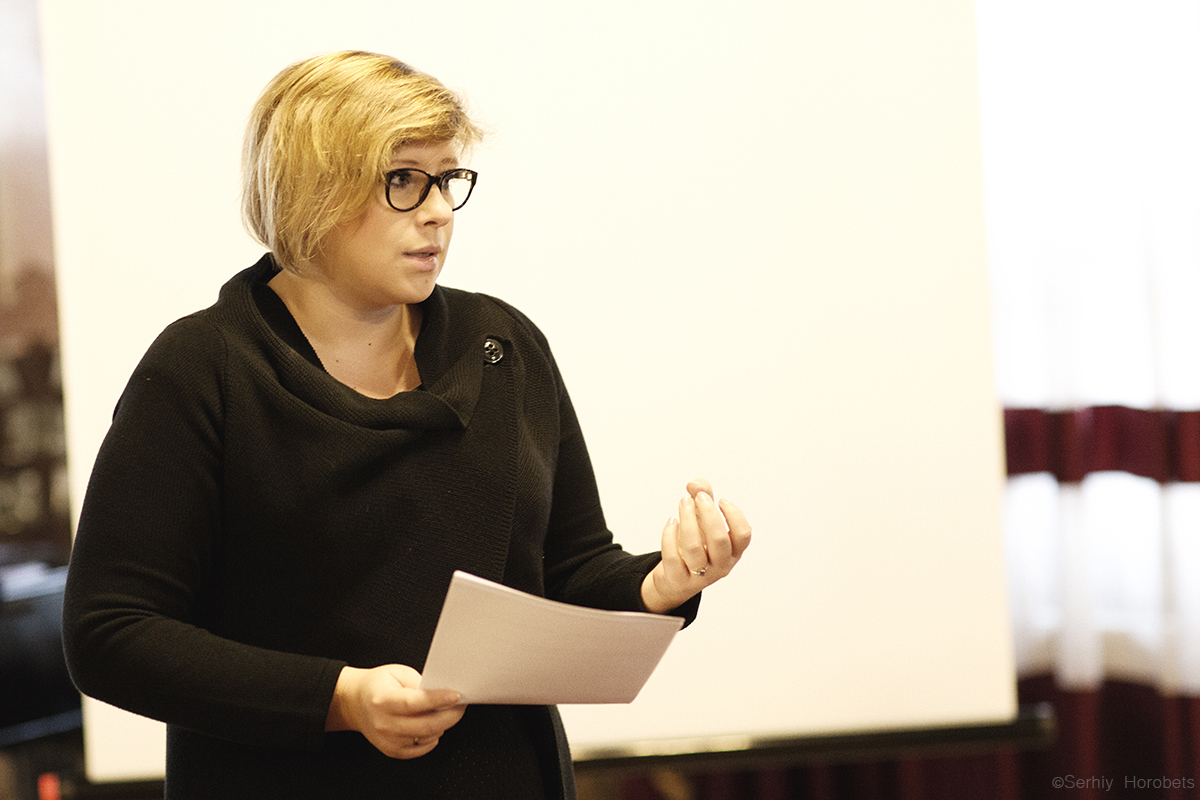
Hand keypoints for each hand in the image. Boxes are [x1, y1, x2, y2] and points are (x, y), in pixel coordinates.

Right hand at [325, 664, 465, 758]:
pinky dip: (432, 739)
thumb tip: (443, 692)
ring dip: (442, 726)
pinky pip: (420, 749)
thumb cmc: (377, 685)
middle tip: (460, 705)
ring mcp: (387, 740)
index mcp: (383, 700)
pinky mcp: (391, 750)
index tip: (456, 695)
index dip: (439, 700)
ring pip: (426, 738)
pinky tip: (434, 727)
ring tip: (446, 713)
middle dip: (450, 716)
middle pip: (426, 725)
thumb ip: (419, 683)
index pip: (415, 703)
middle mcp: (384, 723)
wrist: (354, 702)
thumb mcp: (398, 673)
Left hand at [641, 479, 751, 613]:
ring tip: (683, 502)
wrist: (675, 577)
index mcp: (733, 552)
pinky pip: (673, 557)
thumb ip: (703, 496)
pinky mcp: (679, 580)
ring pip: (693, 548)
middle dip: (708, 513)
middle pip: (719, 539)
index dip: (734, 515)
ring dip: (687, 520)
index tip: (720, 500)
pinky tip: (671, 522)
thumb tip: (694, 484)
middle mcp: (721, 566)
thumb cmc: (695, 543)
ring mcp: (701, 576)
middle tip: (698, 496)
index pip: (743, 535)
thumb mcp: (703, 519)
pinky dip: (669, 536)